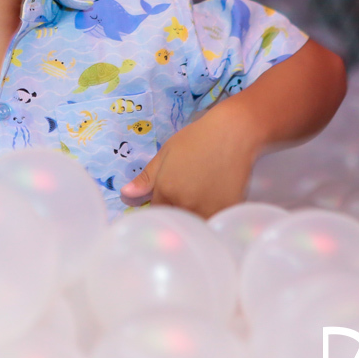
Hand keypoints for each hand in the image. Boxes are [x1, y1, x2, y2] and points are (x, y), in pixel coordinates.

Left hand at [119, 103, 261, 217]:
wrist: (233, 133)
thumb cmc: (197, 139)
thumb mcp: (165, 154)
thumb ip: (146, 179)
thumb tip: (125, 196)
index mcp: (166, 191)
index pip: (156, 212)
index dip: (160, 208)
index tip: (165, 203)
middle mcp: (185, 204)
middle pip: (176, 221)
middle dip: (176, 215)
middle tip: (185, 198)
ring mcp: (208, 210)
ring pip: (195, 224)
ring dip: (194, 220)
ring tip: (200, 200)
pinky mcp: (229, 211)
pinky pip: (215, 222)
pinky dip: (212, 217)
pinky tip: (214, 204)